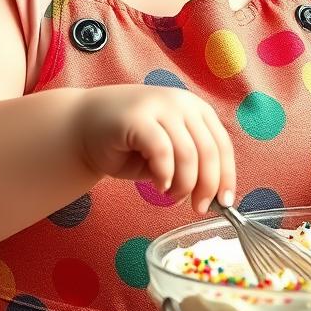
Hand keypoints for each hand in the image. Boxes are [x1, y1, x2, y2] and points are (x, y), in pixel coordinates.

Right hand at [74, 84, 235, 214]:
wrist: (83, 126)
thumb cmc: (129, 144)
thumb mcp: (170, 151)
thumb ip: (191, 164)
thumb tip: (214, 195)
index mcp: (195, 109)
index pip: (222, 144)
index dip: (227, 176)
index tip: (225, 202)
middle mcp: (181, 102)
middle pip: (208, 150)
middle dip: (207, 186)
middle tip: (198, 207)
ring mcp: (159, 106)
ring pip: (188, 153)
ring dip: (183, 184)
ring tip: (171, 195)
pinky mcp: (137, 118)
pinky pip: (162, 151)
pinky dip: (165, 174)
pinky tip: (157, 185)